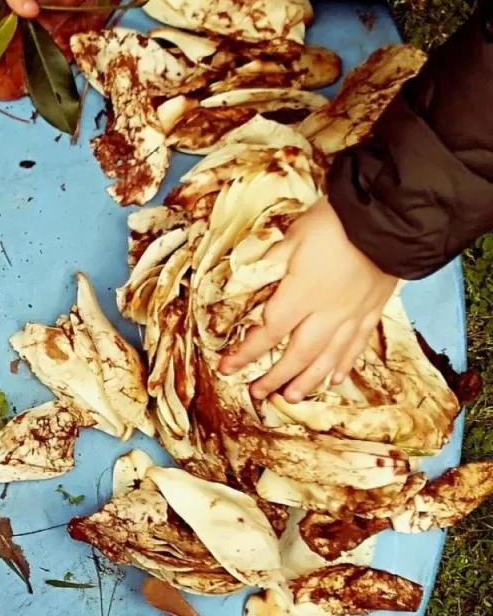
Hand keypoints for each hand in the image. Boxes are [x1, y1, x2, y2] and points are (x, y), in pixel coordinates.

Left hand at [220, 199, 397, 401]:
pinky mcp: (374, 310)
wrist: (389, 218)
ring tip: (292, 397)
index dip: (246, 353)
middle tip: (258, 393)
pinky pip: (357, 344)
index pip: (268, 333)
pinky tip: (335, 378)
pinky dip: (344, 363)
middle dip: (275, 377)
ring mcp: (353, 315)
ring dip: (308, 380)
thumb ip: (268, 264)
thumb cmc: (335, 223)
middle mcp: (327, 313)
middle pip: (298, 354)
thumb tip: (241, 283)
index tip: (227, 367)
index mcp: (301, 295)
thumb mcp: (292, 237)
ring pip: (328, 357)